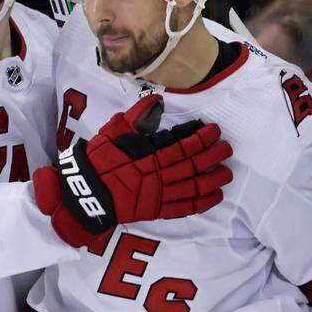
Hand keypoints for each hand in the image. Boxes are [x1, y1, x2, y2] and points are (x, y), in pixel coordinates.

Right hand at [34, 95, 232, 246]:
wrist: (84, 194)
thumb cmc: (98, 161)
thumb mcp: (112, 132)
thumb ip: (135, 118)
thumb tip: (155, 101)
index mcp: (149, 156)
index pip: (182, 146)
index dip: (200, 138)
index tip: (214, 130)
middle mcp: (158, 176)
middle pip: (192, 166)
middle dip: (212, 157)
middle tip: (227, 149)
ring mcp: (158, 196)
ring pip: (193, 187)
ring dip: (212, 180)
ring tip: (227, 173)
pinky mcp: (156, 211)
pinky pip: (184, 208)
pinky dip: (201, 203)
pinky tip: (216, 197)